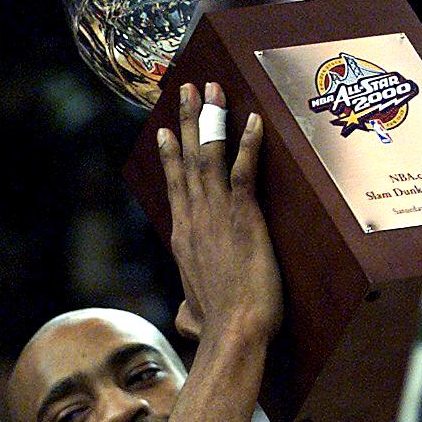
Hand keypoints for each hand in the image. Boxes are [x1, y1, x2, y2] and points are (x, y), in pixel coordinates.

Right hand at [157, 82, 282, 347]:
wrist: (232, 333)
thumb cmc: (217, 330)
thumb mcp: (193, 318)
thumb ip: (187, 310)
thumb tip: (183, 319)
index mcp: (183, 239)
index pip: (176, 188)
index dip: (171, 157)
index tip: (166, 132)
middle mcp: (194, 220)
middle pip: (189, 160)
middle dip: (188, 120)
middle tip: (187, 89)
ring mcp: (217, 216)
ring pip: (209, 157)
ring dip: (210, 119)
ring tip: (210, 89)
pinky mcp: (244, 218)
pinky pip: (245, 172)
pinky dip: (248, 144)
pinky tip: (254, 120)